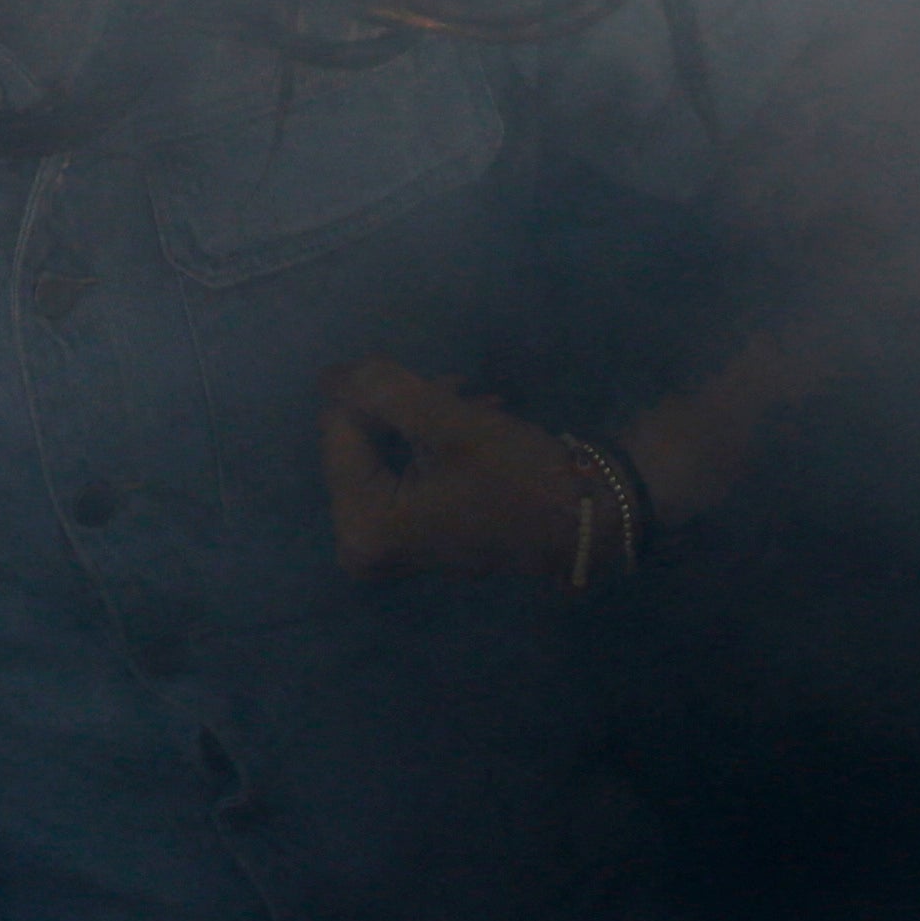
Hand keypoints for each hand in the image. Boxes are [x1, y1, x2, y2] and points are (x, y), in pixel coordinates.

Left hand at [320, 359, 601, 586]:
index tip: (434, 382)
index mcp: (362, 525)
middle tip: (457, 389)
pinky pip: (406, 470)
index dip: (379, 391)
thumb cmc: (518, 476)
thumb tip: (330, 376)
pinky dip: (433, 441)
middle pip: (362, 440)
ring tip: (475, 401)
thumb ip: (382, 390)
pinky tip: (476, 419)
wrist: (589, 521)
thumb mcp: (448, 422)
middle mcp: (364, 543)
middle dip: (405, 406)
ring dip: (425, 417)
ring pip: (387, 449)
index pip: (340, 428)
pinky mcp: (418, 533)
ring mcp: (392, 542)